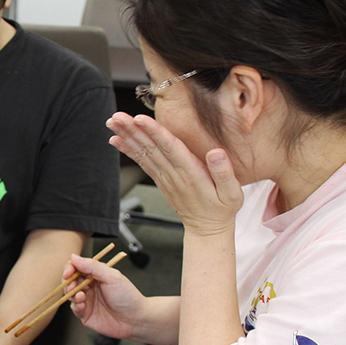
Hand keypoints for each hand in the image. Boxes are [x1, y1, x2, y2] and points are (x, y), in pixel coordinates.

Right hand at [65, 254, 146, 339]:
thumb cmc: (128, 297)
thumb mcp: (112, 277)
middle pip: (70, 280)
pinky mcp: (86, 314)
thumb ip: (93, 266)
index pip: (77, 267)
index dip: (70, 268)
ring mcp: (87, 300)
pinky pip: (75, 309)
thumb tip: (74, 257)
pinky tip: (82, 304)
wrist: (136, 319)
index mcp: (96, 275)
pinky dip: (76, 305)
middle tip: (72, 285)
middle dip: (68, 282)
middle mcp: (90, 287)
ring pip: (70, 294)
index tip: (68, 272)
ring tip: (80, 295)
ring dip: (72, 294)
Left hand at [106, 112, 242, 236]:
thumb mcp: (232, 194)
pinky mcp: (161, 180)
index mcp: (191, 173)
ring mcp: (165, 177)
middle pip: (150, 148)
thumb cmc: (222, 209)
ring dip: (127, 136)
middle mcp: (173, 174)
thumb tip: (216, 153)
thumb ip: (224, 173)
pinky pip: (142, 162)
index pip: (170, 148)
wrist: (207, 229)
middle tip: (117, 116)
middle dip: (133, 130)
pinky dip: (128, 150)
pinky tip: (116, 140)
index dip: (155, 132)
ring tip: (113, 122)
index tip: (140, 119)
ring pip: (143, 153)